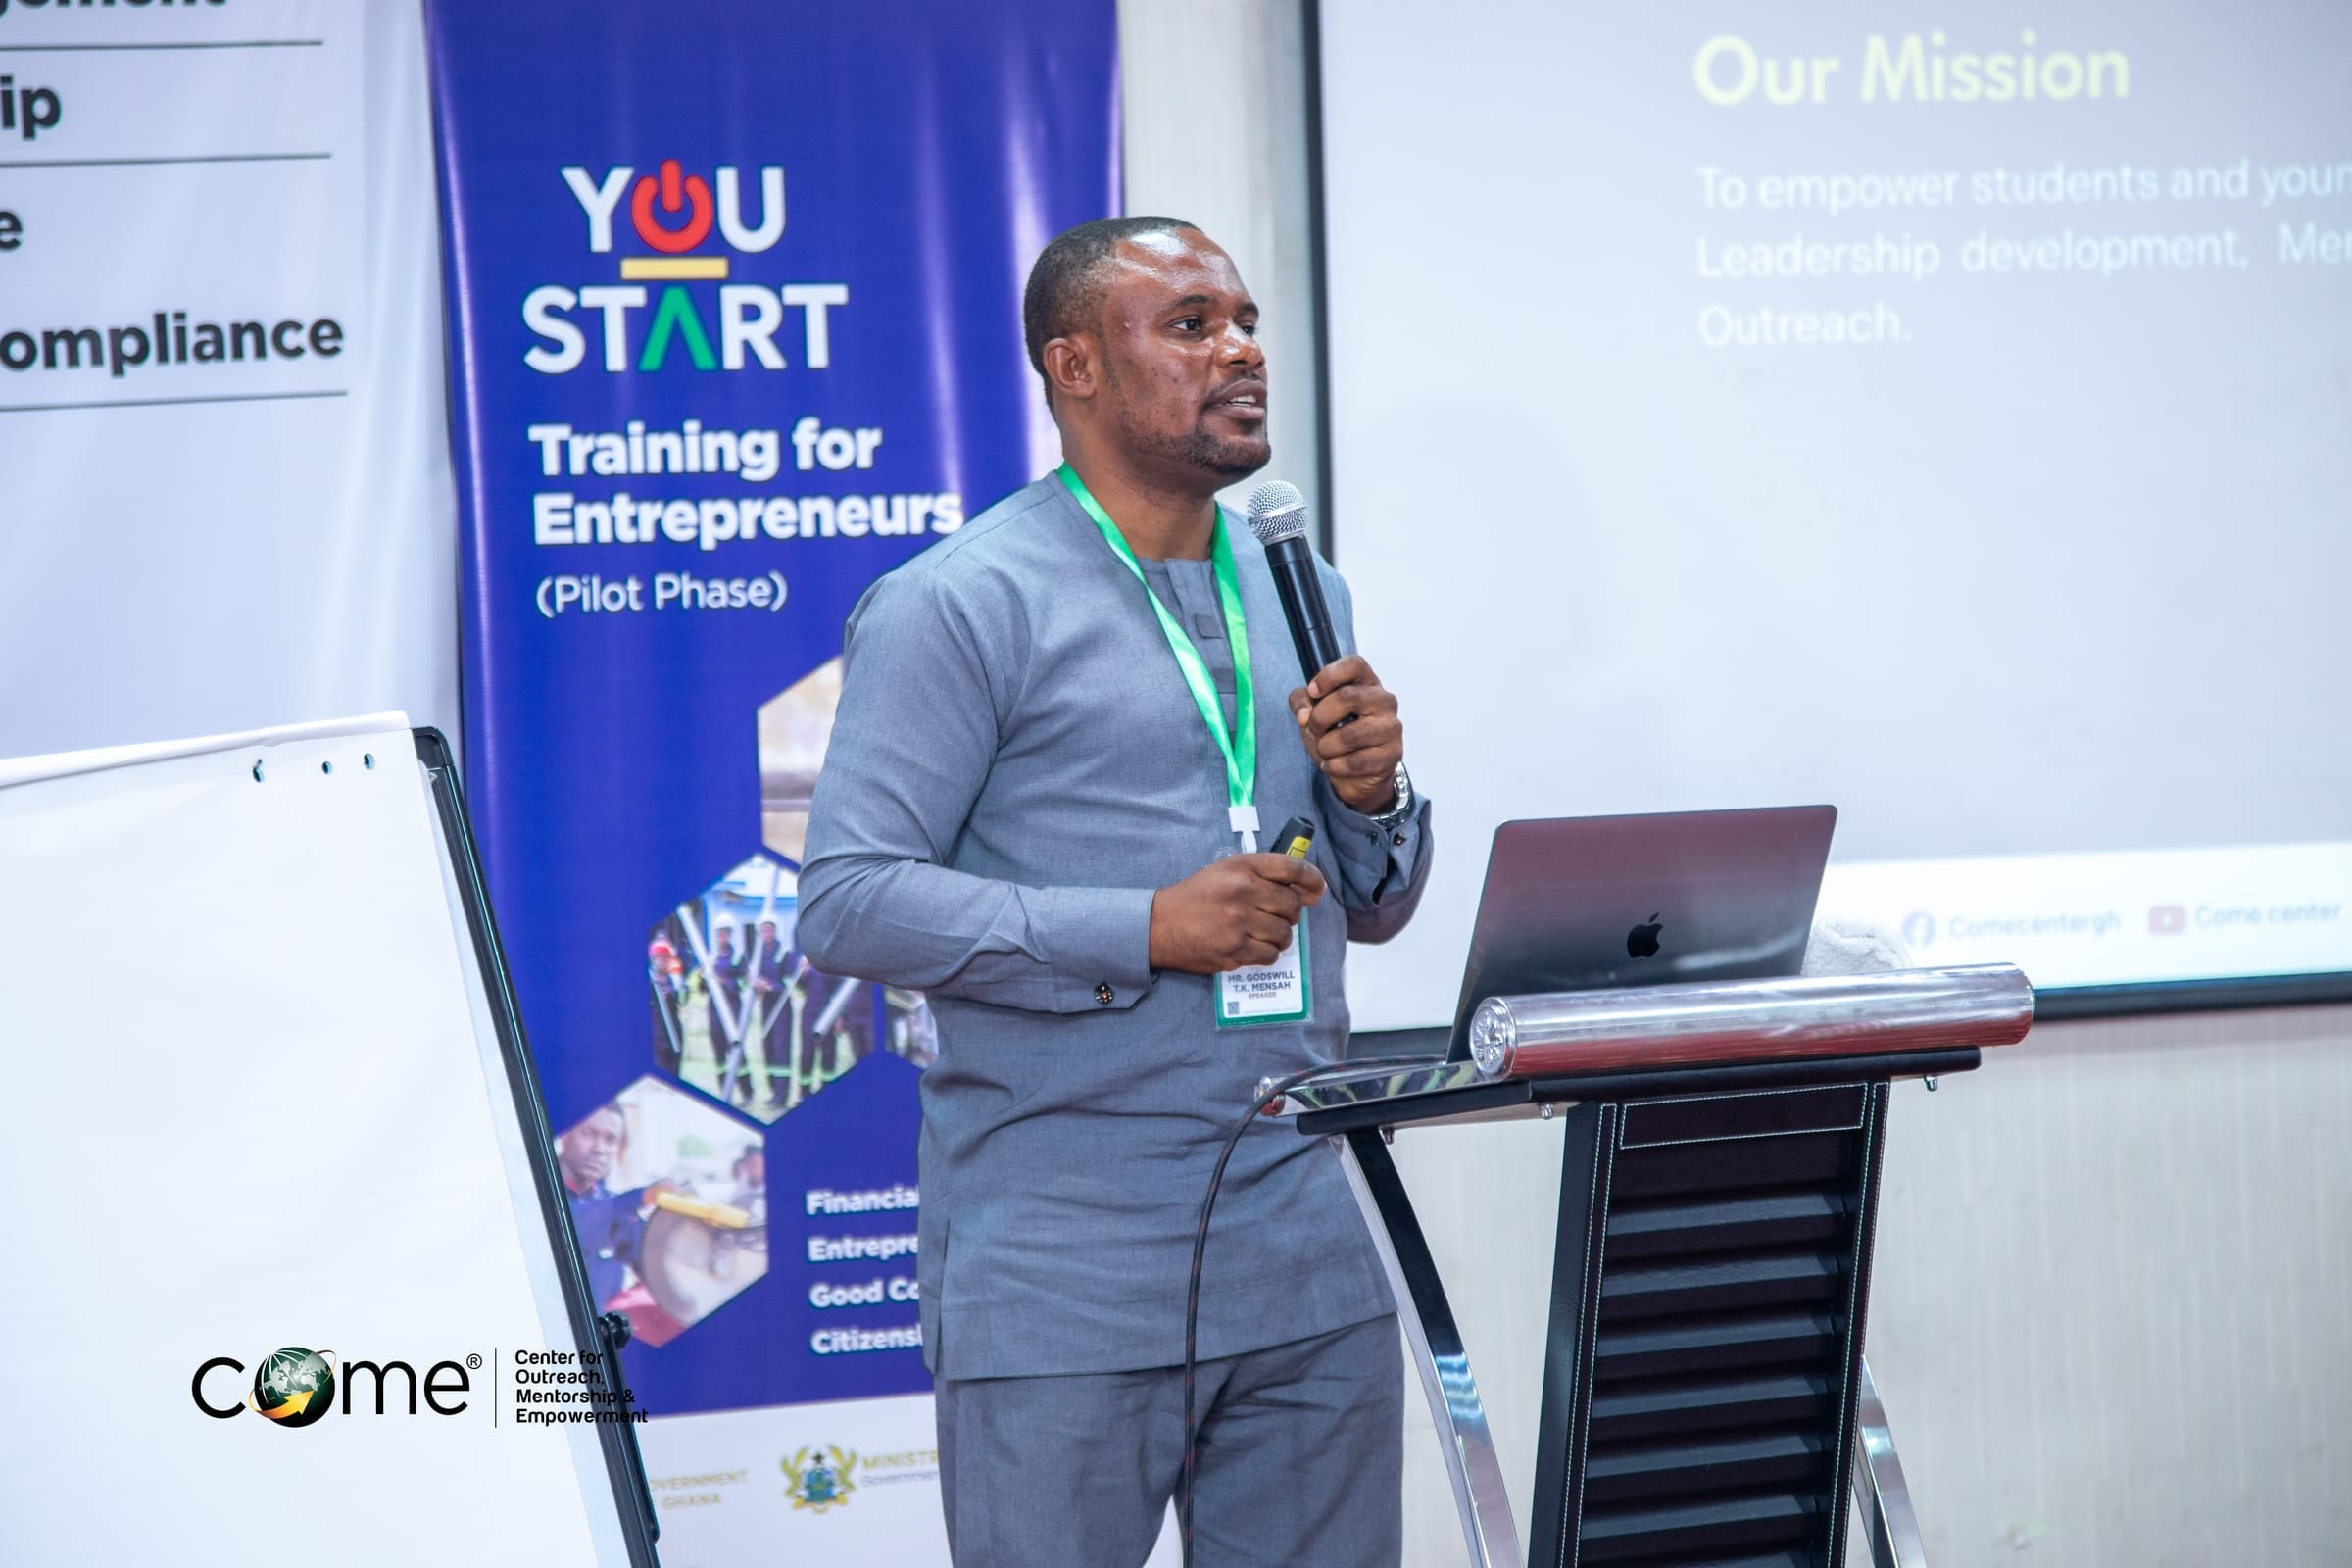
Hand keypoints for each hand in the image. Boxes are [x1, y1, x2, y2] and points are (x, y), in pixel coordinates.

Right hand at [1148, 854, 1326, 973]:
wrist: (1160, 924)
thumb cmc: (1197, 897)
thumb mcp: (1226, 871)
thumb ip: (1264, 875)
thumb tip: (1307, 892)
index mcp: (1242, 867)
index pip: (1292, 868)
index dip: (1313, 880)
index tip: (1317, 890)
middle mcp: (1242, 892)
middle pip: (1292, 906)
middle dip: (1290, 914)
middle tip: (1274, 916)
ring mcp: (1239, 923)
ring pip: (1284, 934)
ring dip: (1278, 936)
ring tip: (1259, 932)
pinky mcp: (1234, 950)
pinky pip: (1270, 955)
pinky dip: (1266, 953)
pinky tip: (1251, 945)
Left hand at [1290, 654, 1403, 814]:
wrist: (1357, 774)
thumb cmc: (1338, 735)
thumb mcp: (1314, 713)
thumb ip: (1302, 702)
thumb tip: (1304, 714)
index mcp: (1367, 683)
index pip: (1354, 664)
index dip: (1329, 675)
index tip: (1313, 691)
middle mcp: (1384, 701)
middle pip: (1345, 697)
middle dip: (1319, 718)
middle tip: (1314, 730)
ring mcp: (1391, 727)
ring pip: (1348, 735)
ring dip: (1326, 747)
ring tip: (1326, 751)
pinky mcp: (1392, 754)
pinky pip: (1355, 761)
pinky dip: (1335, 766)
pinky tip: (1334, 765)